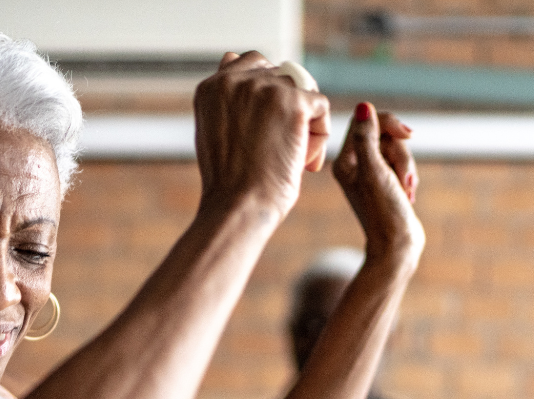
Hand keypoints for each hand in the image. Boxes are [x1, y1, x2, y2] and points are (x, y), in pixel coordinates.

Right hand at [194, 52, 330, 220]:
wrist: (238, 207)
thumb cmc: (229, 185)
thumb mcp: (215, 133)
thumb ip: (226, 99)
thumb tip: (232, 57)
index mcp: (213, 86)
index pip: (252, 65)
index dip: (269, 96)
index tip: (269, 129)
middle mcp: (236, 80)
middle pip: (281, 77)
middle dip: (288, 109)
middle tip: (282, 149)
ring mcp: (265, 88)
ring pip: (302, 91)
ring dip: (305, 122)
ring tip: (294, 158)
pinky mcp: (293, 102)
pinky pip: (320, 106)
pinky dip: (320, 133)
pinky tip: (305, 161)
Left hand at [332, 104, 424, 261]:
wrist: (398, 246)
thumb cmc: (385, 212)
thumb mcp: (375, 171)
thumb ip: (366, 138)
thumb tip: (363, 106)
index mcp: (344, 162)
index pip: (365, 121)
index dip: (388, 124)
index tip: (407, 135)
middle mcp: (354, 166)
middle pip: (384, 135)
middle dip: (400, 153)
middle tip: (402, 177)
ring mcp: (370, 175)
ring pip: (396, 149)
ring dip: (406, 167)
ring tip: (406, 190)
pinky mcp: (385, 183)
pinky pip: (401, 164)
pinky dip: (408, 176)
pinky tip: (407, 195)